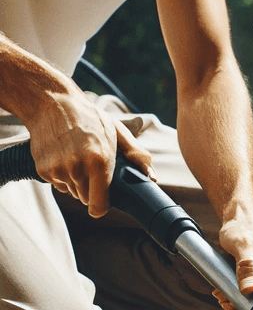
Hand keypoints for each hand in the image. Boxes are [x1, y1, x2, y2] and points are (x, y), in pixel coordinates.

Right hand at [26, 89, 153, 216]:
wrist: (52, 103)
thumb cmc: (90, 118)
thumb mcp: (118, 132)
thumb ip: (137, 156)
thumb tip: (152, 177)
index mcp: (98, 162)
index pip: (98, 205)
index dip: (101, 206)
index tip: (103, 203)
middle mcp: (76, 168)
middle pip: (86, 199)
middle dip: (91, 188)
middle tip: (91, 166)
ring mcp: (58, 169)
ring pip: (72, 191)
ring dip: (76, 181)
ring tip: (77, 158)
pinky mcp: (43, 169)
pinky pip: (58, 184)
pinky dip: (62, 175)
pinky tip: (64, 157)